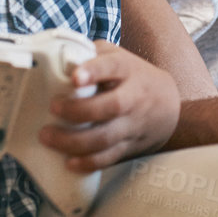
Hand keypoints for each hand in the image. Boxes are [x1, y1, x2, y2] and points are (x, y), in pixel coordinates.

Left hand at [38, 42, 179, 171]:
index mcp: (128, 70)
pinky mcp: (130, 146)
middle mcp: (134, 97)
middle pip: (111, 106)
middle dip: (79, 111)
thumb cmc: (133, 76)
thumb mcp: (117, 56)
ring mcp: (133, 124)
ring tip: (48, 136)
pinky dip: (88, 162)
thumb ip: (91, 54)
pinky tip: (69, 162)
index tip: (75, 78)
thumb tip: (56, 55)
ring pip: (106, 137)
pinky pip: (109, 158)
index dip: (94, 71)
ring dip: (74, 141)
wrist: (169, 104)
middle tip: (54, 108)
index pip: (113, 67)